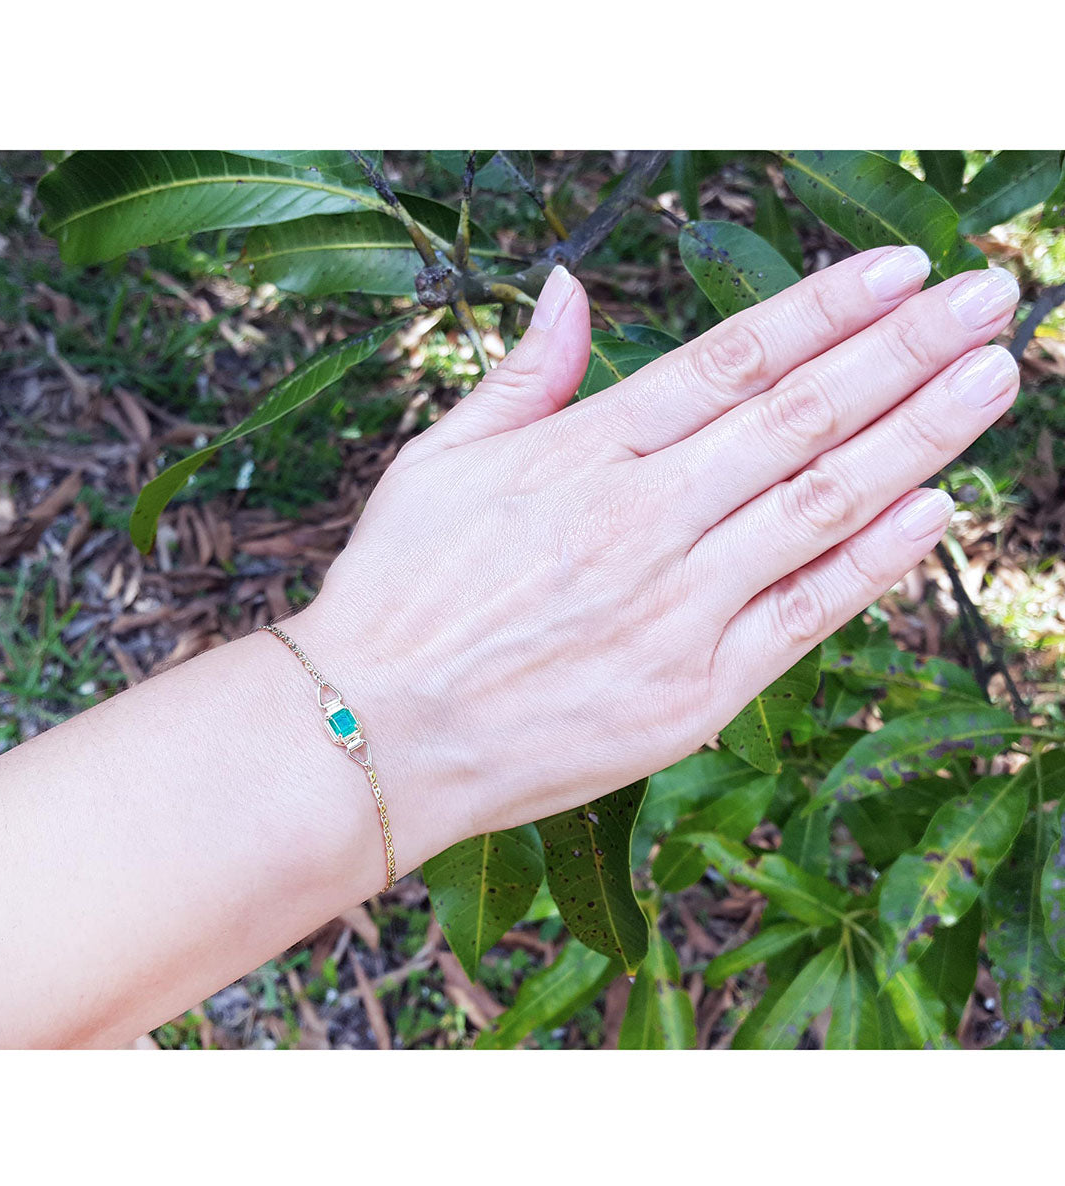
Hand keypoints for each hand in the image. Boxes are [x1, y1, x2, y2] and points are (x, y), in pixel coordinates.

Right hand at [280, 249, 1019, 861]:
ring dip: (919, 436)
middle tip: (988, 299)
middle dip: (904, 352)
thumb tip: (568, 289)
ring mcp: (674, 609)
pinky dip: (875, 559)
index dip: (824, 310)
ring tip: (994, 378)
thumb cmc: (396, 595)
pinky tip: (936, 506)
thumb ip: (523, 376)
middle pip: (799, 419)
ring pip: (820, 504)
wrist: (372, 734)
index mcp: (580, 455)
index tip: (900, 270)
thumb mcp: (438, 462)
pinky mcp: (690, 691)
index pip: (730, 361)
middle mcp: (641, 521)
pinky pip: (804, 614)